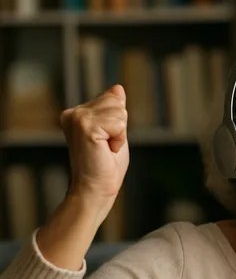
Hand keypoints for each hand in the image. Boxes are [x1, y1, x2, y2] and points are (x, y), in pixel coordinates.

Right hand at [61, 84, 129, 210]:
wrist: (95, 189)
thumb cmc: (105, 167)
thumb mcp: (114, 133)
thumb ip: (114, 111)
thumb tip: (118, 88)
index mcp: (76, 113)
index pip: (113, 100)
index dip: (118, 125)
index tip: (104, 143)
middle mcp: (73, 113)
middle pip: (117, 103)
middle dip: (120, 128)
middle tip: (106, 147)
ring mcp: (77, 118)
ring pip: (120, 112)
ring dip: (120, 135)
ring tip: (105, 149)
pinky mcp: (86, 126)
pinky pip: (120, 123)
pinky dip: (119, 139)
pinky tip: (106, 150)